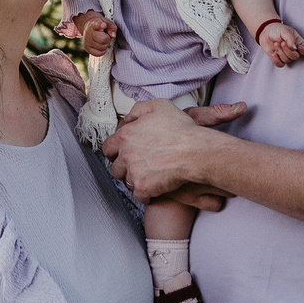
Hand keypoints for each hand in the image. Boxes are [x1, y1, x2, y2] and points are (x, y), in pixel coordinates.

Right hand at [70, 11, 116, 55]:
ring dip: (105, 45)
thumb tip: (113, 36)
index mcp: (94, 24)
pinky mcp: (86, 48)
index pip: (97, 25)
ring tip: (102, 40)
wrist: (88, 28)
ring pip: (102, 47)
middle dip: (107, 39)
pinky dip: (102, 51)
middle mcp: (88, 32)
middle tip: (105, 36)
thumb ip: (112, 27)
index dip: (100, 25)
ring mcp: (87, 41)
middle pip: (103, 39)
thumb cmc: (99, 26)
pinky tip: (100, 45)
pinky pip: (99, 53)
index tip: (104, 25)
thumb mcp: (107, 22)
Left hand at [103, 98, 247, 203]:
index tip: (121, 155)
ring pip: (127, 182)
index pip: (108, 147)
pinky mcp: (143, 187)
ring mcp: (133, 172)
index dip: (115, 152)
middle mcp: (126, 154)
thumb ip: (139, 110)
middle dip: (124, 169)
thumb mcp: (159, 106)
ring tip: (149, 177)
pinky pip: (139, 196)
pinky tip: (155, 190)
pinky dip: (146, 195)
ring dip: (136, 181)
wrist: (195, 151)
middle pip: (115, 168)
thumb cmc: (181, 129)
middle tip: (136, 168)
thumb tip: (128, 119)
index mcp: (125, 135)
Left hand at [260, 18, 303, 65]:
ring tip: (276, 43)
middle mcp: (294, 51)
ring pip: (287, 60)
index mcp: (299, 42)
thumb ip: (290, 38)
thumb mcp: (285, 31)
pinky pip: (280, 64)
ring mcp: (286, 56)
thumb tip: (294, 48)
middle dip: (287, 50)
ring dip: (280, 52)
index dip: (303, 50)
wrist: (266, 32)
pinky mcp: (278, 59)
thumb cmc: (278, 30)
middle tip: (282, 42)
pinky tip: (273, 53)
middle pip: (295, 56)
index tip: (297, 46)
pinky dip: (276, 60)